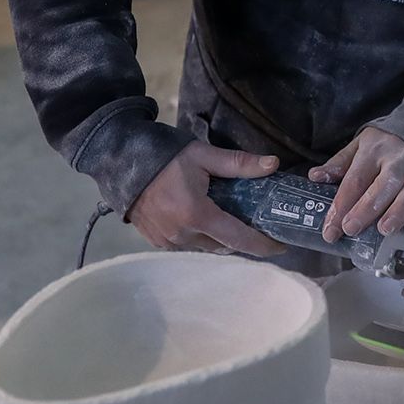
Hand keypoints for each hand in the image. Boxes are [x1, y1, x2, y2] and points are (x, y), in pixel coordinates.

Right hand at [129, 142, 286, 256]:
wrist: (122, 160)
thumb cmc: (165, 156)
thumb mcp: (204, 155)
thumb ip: (239, 163)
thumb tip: (273, 164)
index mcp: (197, 215)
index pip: (239, 238)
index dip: (262, 245)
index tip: (280, 246)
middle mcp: (182, 234)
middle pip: (223, 245)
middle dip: (241, 238)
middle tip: (255, 224)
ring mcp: (167, 241)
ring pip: (205, 247)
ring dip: (219, 238)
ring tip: (229, 220)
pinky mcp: (156, 241)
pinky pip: (187, 245)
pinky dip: (199, 237)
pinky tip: (203, 220)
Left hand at [312, 128, 403, 241]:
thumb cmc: (383, 147)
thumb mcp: (358, 148)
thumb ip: (338, 164)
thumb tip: (315, 177)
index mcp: (374, 150)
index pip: (355, 180)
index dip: (341, 205)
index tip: (330, 229)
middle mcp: (398, 158)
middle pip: (383, 184)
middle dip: (366, 209)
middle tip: (351, 228)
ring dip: (400, 209)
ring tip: (386, 229)